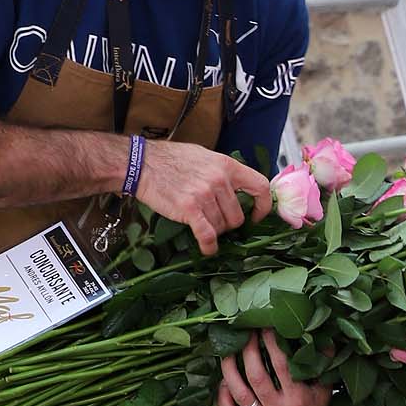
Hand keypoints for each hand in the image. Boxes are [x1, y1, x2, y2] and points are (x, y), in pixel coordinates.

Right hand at [134, 141, 269, 256]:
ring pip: (222, 227)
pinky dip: (209, 246)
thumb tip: (239, 188)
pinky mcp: (189, 209)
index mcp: (227, 165)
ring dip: (214, 231)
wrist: (143, 163)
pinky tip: (207, 248)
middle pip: (238, 216)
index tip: (256, 216)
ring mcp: (205, 195)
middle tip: (216, 222)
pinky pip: (207, 235)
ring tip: (202, 224)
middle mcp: (220, 180)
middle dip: (228, 224)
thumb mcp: (205, 156)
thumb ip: (224, 172)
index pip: (261, 187)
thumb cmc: (171, 159)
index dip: (263, 206)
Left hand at [217, 329, 330, 405]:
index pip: (281, 365)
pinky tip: (224, 382)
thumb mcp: (324, 382)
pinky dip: (223, 398)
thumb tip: (316, 332)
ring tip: (228, 351)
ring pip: (239, 393)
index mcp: (297, 399)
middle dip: (249, 351)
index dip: (271, 343)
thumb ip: (322, 360)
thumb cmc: (315, 401)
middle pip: (256, 377)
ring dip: (229, 370)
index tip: (266, 327)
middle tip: (246, 333)